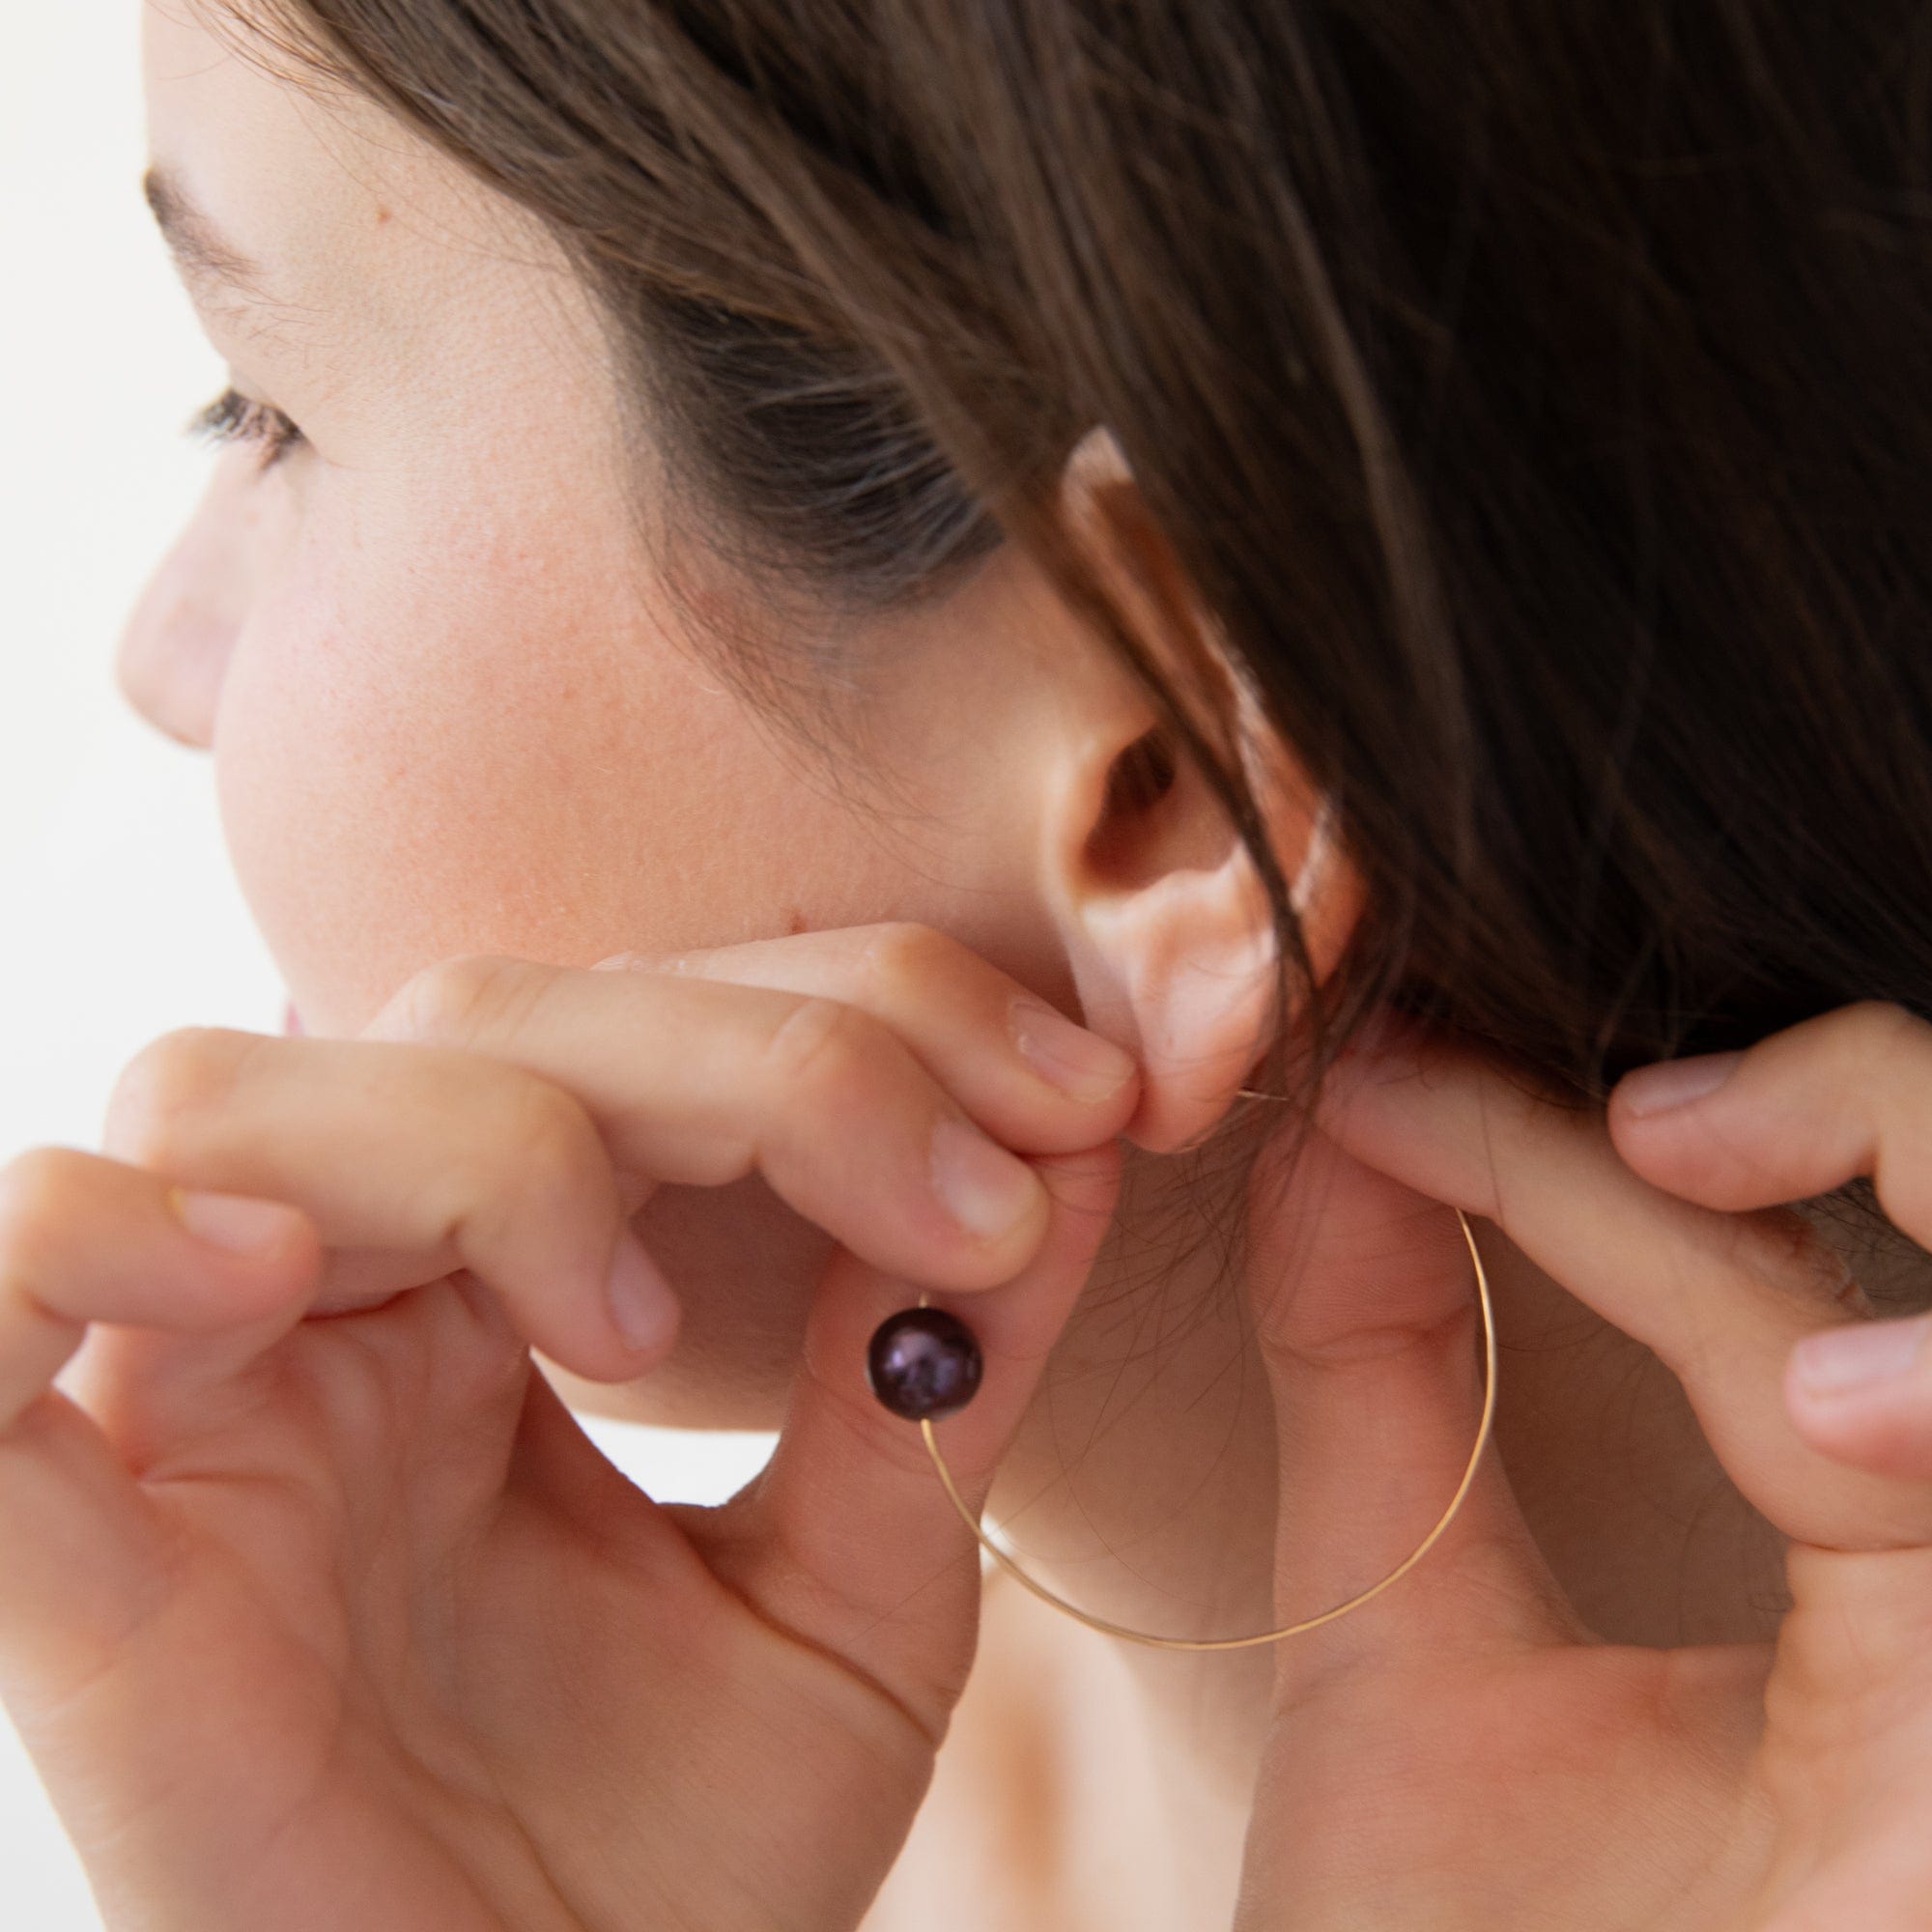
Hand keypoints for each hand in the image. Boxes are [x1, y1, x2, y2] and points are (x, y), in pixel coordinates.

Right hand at [0, 926, 1135, 1930]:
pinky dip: (102, 1228)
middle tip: (968, 1196)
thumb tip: (1079, 1148)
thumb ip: (934, 1365)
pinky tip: (287, 1274)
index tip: (1080, 1105)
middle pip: (476, 1016)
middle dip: (753, 1059)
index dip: (867, 1017)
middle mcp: (346, 1298)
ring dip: (487, 1141)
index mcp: (511, 1286)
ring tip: (631, 1327)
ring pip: (244, 1097)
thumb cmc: (686, 1860)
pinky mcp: (73, 1549)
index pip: (651, 1018)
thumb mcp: (860, 1586)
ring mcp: (194, 1403)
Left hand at [1231, 1001, 1931, 1931]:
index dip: (1588, 1150)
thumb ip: (1384, 1385)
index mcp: (1891, 1607)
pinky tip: (1822, 1409)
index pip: (1794, 1285)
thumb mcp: (1410, 1652)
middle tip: (1584, 1083)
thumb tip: (1341, 1120)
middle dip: (1835, 1105)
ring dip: (1902, 1190)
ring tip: (1653, 1146)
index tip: (1377, 1071)